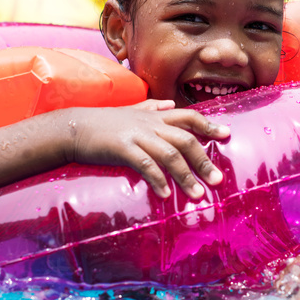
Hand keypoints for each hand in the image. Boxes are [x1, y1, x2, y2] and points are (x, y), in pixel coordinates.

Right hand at [68, 100, 230, 200]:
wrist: (73, 127)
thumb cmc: (103, 122)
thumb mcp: (130, 111)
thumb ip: (152, 107)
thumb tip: (170, 104)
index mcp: (155, 116)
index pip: (189, 117)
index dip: (209, 125)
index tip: (227, 135)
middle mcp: (150, 124)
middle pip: (186, 140)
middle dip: (204, 161)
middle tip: (217, 181)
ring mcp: (137, 135)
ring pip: (170, 155)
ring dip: (186, 176)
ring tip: (197, 195)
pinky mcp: (122, 148)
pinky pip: (146, 165)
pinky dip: (158, 180)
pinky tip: (165, 195)